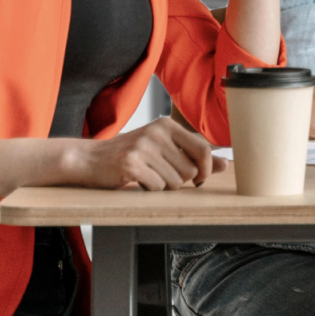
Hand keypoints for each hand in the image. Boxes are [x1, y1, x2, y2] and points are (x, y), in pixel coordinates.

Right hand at [75, 117, 215, 190]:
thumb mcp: (163, 149)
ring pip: (175, 182)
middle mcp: (156, 133)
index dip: (206, 169)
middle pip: (190, 170)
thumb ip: (194, 156)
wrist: (89, 159)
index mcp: (167, 126)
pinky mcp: (131, 164)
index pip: (204, 149)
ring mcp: (142, 148)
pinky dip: (150, 189)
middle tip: (160, 174)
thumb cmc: (131, 155)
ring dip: (164, 186)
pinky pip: (157, 187)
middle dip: (180, 180)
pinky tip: (137, 180)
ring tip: (147, 175)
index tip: (199, 178)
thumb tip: (225, 165)